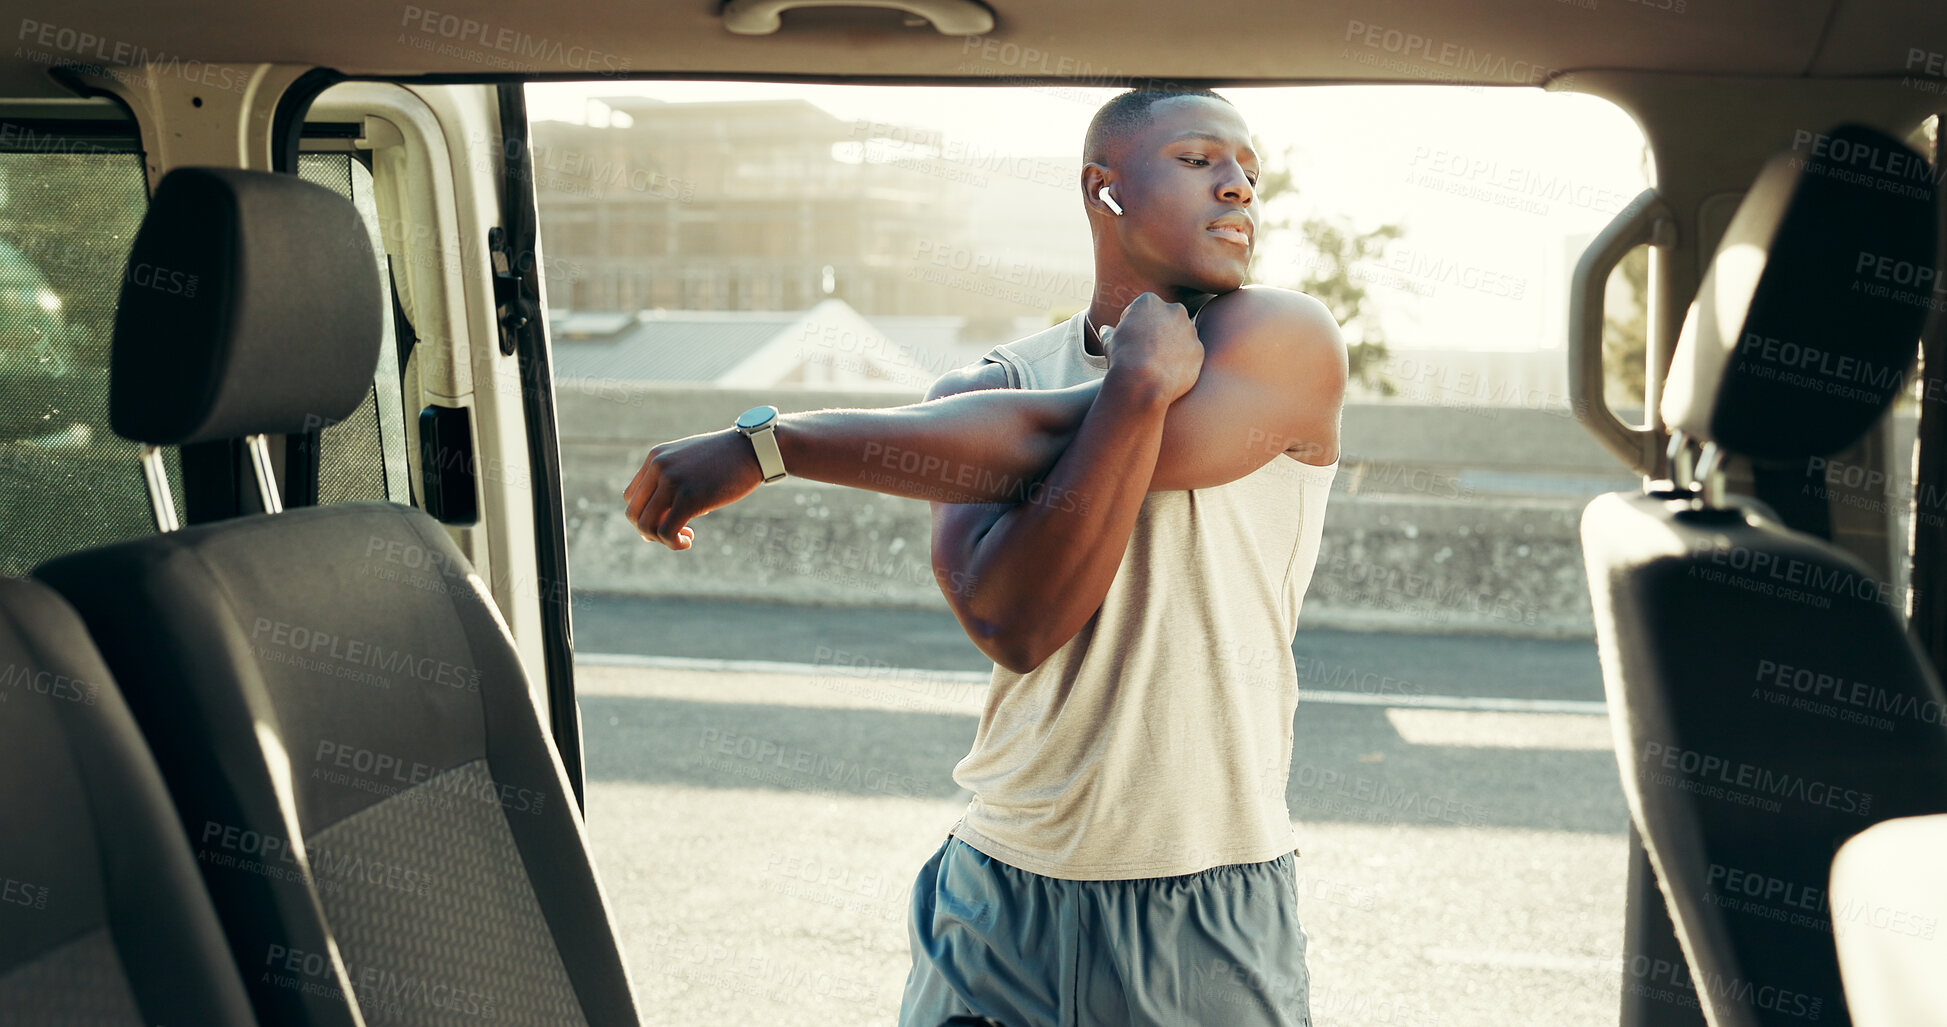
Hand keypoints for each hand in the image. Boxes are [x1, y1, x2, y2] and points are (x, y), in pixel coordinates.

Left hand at [621, 428, 763, 549]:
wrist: (753, 449)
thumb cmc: (726, 460)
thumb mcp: (691, 465)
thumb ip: (672, 484)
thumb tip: (663, 519)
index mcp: (656, 457)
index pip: (631, 496)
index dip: (645, 515)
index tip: (668, 521)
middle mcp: (659, 467)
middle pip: (634, 512)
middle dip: (649, 531)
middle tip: (673, 535)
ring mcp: (672, 481)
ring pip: (646, 524)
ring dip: (660, 539)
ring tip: (683, 539)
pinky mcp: (689, 498)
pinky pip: (666, 531)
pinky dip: (673, 543)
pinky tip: (688, 541)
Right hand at [1103, 292, 1202, 400]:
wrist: (1143, 382)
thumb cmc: (1123, 359)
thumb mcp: (1110, 343)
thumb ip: (1110, 333)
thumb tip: (1105, 330)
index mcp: (1149, 301)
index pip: (1142, 309)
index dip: (1134, 325)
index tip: (1129, 340)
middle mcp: (1174, 309)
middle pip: (1165, 319)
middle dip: (1158, 331)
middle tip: (1144, 351)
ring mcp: (1190, 329)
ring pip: (1180, 336)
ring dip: (1172, 346)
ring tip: (1156, 365)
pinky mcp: (1199, 350)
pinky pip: (1190, 354)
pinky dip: (1181, 361)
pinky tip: (1168, 373)